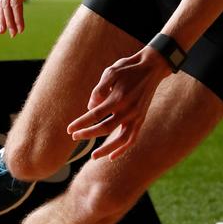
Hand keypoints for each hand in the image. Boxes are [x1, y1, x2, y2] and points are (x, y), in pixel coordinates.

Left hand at [67, 46, 171, 161]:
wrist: (152, 67)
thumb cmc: (128, 68)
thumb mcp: (111, 71)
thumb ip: (99, 90)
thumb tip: (90, 108)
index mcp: (118, 97)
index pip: (95, 115)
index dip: (81, 123)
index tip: (69, 129)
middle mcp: (128, 109)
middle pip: (105, 128)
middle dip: (88, 134)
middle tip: (75, 137)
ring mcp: (136, 116)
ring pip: (121, 139)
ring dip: (106, 149)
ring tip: (93, 156)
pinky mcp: (141, 119)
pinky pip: (132, 138)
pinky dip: (123, 149)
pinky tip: (112, 156)